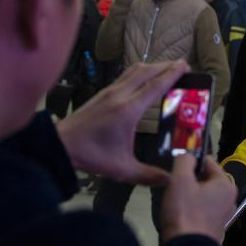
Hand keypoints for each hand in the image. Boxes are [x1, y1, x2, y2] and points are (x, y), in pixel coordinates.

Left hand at [56, 60, 186, 184]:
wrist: (61, 144)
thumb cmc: (91, 155)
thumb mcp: (122, 169)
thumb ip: (148, 174)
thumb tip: (171, 180)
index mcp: (128, 110)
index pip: (155, 86)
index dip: (172, 74)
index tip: (185, 66)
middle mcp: (120, 95)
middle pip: (147, 72)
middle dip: (166, 66)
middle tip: (183, 65)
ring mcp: (110, 91)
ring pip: (135, 71)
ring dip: (153, 66)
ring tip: (167, 68)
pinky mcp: (103, 93)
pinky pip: (126, 75)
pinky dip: (140, 72)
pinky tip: (144, 78)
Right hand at [159, 155, 236, 244]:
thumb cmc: (184, 211)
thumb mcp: (180, 179)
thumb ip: (184, 161)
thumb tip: (188, 156)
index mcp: (226, 185)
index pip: (209, 162)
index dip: (191, 160)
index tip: (176, 165)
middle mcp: (230, 200)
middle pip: (207, 180)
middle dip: (190, 180)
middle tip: (173, 184)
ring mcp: (224, 217)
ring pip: (204, 196)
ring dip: (190, 195)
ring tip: (174, 200)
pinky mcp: (215, 231)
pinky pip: (203, 212)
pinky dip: (192, 210)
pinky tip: (180, 214)